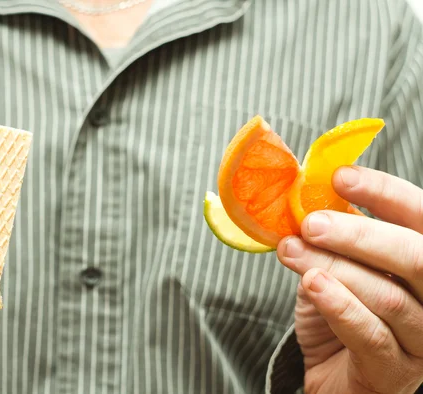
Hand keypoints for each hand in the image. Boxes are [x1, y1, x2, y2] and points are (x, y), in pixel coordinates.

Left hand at [277, 166, 422, 393]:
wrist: (334, 378)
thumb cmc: (338, 317)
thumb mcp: (337, 267)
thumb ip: (334, 236)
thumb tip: (310, 194)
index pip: (421, 220)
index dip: (385, 194)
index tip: (340, 177)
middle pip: (416, 258)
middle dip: (361, 234)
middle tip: (311, 222)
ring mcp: (422, 341)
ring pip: (388, 297)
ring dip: (333, 268)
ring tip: (291, 251)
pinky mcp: (395, 373)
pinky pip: (370, 335)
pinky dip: (338, 305)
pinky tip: (312, 284)